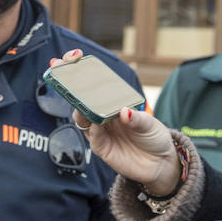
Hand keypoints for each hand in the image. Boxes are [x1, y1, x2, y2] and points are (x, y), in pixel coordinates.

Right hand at [49, 49, 177, 194]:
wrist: (159, 164)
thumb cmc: (154, 137)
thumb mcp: (151, 123)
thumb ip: (137, 118)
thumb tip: (123, 112)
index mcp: (112, 101)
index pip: (93, 83)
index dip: (80, 69)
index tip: (74, 56)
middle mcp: (102, 114)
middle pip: (80, 97)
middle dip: (67, 83)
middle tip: (62, 72)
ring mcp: (99, 130)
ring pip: (80, 116)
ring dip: (79, 107)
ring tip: (83, 102)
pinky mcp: (100, 147)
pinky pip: (91, 136)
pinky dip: (92, 129)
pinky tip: (96, 124)